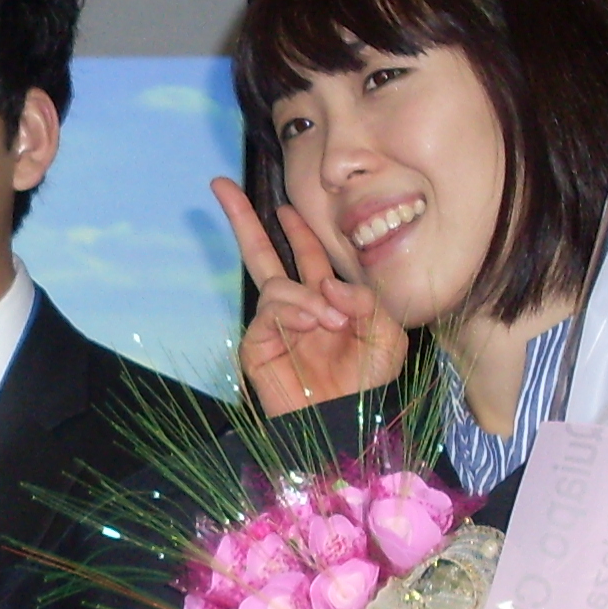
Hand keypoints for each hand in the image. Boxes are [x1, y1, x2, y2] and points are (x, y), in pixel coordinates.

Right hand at [214, 177, 403, 415]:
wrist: (349, 423)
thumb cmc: (369, 382)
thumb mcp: (386, 333)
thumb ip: (365, 298)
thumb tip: (326, 284)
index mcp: (324, 298)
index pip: (305, 252)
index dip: (293, 226)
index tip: (281, 200)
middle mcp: (295, 306)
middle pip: (262, 253)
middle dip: (242, 218)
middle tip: (220, 185)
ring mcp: (273, 324)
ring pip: (276, 284)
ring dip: (308, 296)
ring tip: (331, 321)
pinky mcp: (258, 345)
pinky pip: (271, 310)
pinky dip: (297, 311)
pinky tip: (316, 324)